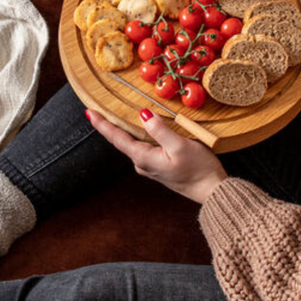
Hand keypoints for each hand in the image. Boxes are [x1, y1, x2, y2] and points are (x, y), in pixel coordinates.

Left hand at [87, 108, 226, 203]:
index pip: (117, 138)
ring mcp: (150, 166)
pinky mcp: (160, 166)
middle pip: (122, 140)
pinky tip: (143, 127)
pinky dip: (140, 134)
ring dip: (125, 129)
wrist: (212, 191)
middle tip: (97, 108)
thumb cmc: (198, 170)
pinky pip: (145, 146)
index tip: (89, 111)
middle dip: (110, 124)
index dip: (102, 124)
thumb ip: (159, 130)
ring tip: (116, 113)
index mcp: (143, 158)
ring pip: (134, 143)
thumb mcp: (180, 146)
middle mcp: (142, 163)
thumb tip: (143, 114)